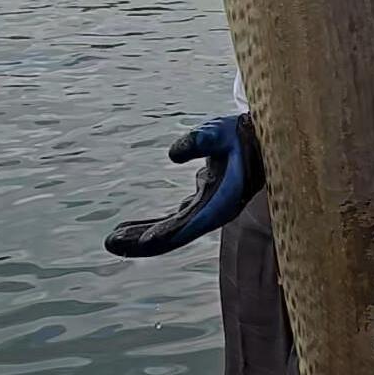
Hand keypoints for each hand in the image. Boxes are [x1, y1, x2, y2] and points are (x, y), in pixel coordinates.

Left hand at [104, 114, 263, 256]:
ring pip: (171, 230)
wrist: (262, 140)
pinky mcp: (202, 204)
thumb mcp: (220, 132)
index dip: (166, 233)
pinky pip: (174, 221)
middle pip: (174, 234)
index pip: (189, 223)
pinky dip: (153, 226)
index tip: (143, 241)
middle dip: (143, 240)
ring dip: (143, 235)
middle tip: (111, 242)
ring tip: (114, 238)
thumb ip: (198, 141)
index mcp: (221, 201)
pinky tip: (130, 229)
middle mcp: (214, 212)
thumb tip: (173, 153)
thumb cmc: (241, 134)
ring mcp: (207, 210)